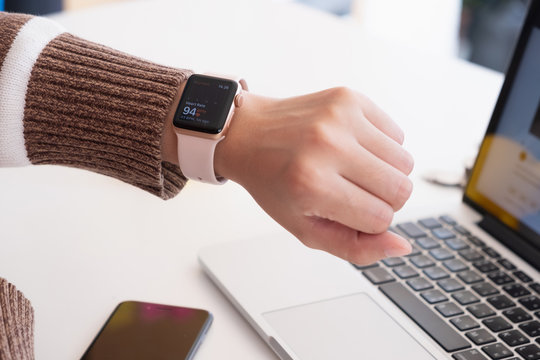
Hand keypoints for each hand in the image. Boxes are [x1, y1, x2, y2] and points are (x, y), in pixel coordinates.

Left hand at [215, 87, 413, 264]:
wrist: (249, 135)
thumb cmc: (275, 184)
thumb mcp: (306, 228)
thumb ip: (355, 247)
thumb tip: (402, 246)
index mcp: (312, 185)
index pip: (381, 219)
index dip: (368, 222)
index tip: (345, 209)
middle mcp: (327, 146)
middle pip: (401, 190)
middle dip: (384, 200)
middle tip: (352, 191)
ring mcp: (340, 118)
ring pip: (405, 163)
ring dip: (386, 173)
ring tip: (352, 169)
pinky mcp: (349, 98)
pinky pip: (397, 135)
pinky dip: (382, 147)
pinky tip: (353, 147)